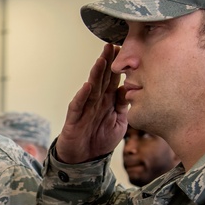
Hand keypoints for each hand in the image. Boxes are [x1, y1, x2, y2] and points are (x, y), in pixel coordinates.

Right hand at [55, 44, 127, 163]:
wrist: (84, 160)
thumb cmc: (101, 140)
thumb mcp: (119, 123)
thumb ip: (123, 106)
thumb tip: (130, 89)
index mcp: (108, 101)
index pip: (113, 80)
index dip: (118, 66)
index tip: (125, 50)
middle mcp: (96, 101)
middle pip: (101, 78)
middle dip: (106, 62)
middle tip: (112, 45)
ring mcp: (84, 109)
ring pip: (91, 88)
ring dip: (95, 74)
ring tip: (101, 60)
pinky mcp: (74, 119)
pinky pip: (78, 106)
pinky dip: (82, 96)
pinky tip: (87, 86)